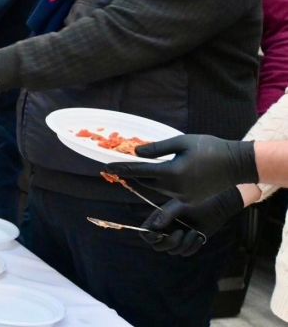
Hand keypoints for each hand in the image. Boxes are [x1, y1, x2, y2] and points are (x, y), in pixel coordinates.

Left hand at [105, 135, 257, 204]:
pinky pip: (169, 193)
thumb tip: (136, 152)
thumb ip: (157, 148)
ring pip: (157, 188)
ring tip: (144, 167)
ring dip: (149, 178)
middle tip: (122, 166)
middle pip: (146, 181)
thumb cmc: (209, 148)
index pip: (140, 171)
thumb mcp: (182, 142)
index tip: (107, 167)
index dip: (122, 169)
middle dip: (135, 173)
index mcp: (172, 172)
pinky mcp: (189, 200)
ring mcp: (183, 197)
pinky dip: (163, 184)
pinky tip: (166, 174)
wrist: (236, 165)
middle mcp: (175, 188)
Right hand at [139, 188, 242, 256]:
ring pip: (173, 251)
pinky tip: (199, 237)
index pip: (145, 232)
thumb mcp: (179, 205)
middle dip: (170, 242)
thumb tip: (155, 227)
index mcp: (159, 219)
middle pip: (158, 246)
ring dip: (185, 244)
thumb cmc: (195, 203)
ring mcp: (176, 238)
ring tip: (194, 232)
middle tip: (181, 232)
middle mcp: (165, 230)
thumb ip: (166, 214)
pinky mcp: (188, 244)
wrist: (215, 208)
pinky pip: (185, 253)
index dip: (149, 236)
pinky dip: (193, 247)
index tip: (159, 235)